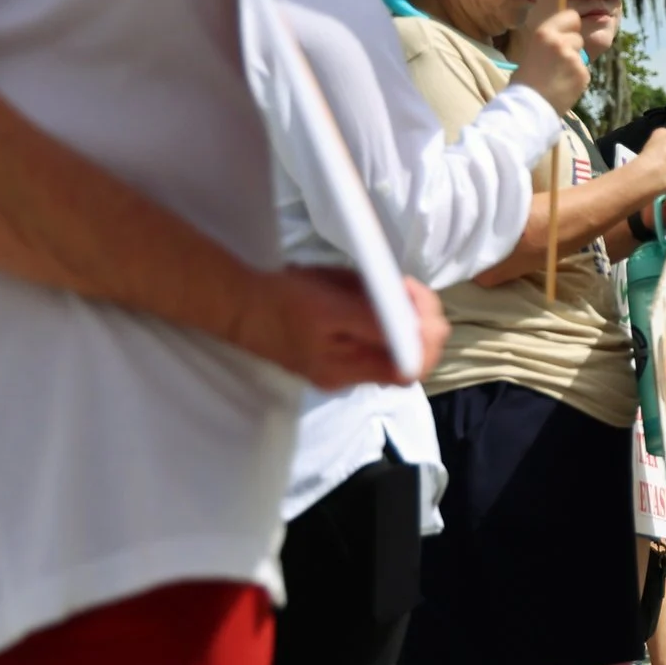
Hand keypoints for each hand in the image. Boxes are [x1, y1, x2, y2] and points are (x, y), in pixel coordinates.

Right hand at [238, 268, 449, 390]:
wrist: (238, 305)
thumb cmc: (281, 300)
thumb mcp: (330, 303)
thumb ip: (375, 322)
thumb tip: (418, 330)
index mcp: (347, 368)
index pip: (412, 368)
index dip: (427, 334)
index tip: (416, 297)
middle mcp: (349, 376)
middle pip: (410, 361)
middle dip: (422, 323)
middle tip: (407, 288)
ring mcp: (343, 368)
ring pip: (397, 352)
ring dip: (406, 321)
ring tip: (393, 291)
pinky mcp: (337, 356)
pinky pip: (377, 345)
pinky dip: (387, 322)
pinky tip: (377, 302)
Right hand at [510, 8, 589, 115]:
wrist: (528, 106)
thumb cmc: (523, 81)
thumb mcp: (531, 51)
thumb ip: (548, 42)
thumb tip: (562, 37)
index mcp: (544, 33)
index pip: (572, 16)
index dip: (571, 25)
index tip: (567, 33)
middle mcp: (561, 42)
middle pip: (578, 37)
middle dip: (572, 48)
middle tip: (558, 62)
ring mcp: (574, 58)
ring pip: (581, 55)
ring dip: (574, 64)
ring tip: (558, 78)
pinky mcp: (583, 74)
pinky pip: (584, 71)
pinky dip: (577, 78)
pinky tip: (563, 87)